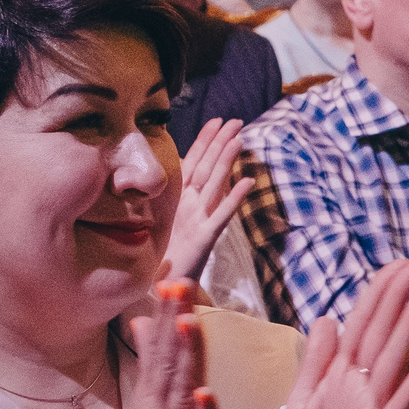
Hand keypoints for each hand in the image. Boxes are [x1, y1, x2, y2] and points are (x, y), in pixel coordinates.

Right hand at [125, 295, 226, 408]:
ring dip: (184, 360)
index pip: (162, 352)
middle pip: (167, 363)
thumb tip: (147, 325)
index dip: (167, 318)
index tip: (173, 280)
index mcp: (155, 405)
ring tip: (190, 324)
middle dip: (173, 324)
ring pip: (180, 393)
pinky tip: (205, 395)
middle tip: (178, 284)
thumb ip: (153, 370)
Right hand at [164, 116, 252, 283]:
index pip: (193, 162)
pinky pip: (222, 214)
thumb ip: (187, 199)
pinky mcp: (204, 237)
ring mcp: (194, 218)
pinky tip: (248, 180)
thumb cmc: (168, 252)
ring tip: (239, 139)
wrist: (160, 287)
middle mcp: (186, 204)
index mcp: (178, 198)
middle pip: (205, 167)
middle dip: (219, 142)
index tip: (218, 121)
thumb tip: (200, 177)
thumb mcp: (177, 220)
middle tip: (235, 121)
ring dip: (226, 160)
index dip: (205, 141)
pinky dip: (235, 197)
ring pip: (213, 183)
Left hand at [278, 259, 408, 408]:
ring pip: (394, 361)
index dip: (380, 293)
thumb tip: (329, 317)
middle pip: (384, 333)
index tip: (401, 265)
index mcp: (341, 374)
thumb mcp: (301, 399)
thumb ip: (317, 361)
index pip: (364, 323)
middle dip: (400, 297)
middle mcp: (362, 386)